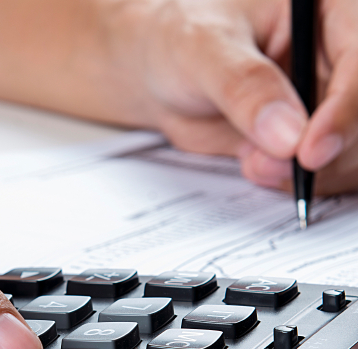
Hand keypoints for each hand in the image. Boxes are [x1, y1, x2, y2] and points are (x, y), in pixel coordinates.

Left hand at [125, 0, 357, 193]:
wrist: (160, 71)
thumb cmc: (182, 39)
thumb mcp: (202, 48)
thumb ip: (243, 86)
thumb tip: (287, 134)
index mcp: (332, 10)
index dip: (346, 111)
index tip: (310, 151)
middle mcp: (341, 55)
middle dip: (329, 154)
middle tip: (270, 166)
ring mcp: (333, 98)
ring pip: (355, 150)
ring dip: (315, 173)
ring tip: (254, 165)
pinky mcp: (316, 134)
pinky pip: (333, 169)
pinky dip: (301, 180)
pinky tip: (261, 169)